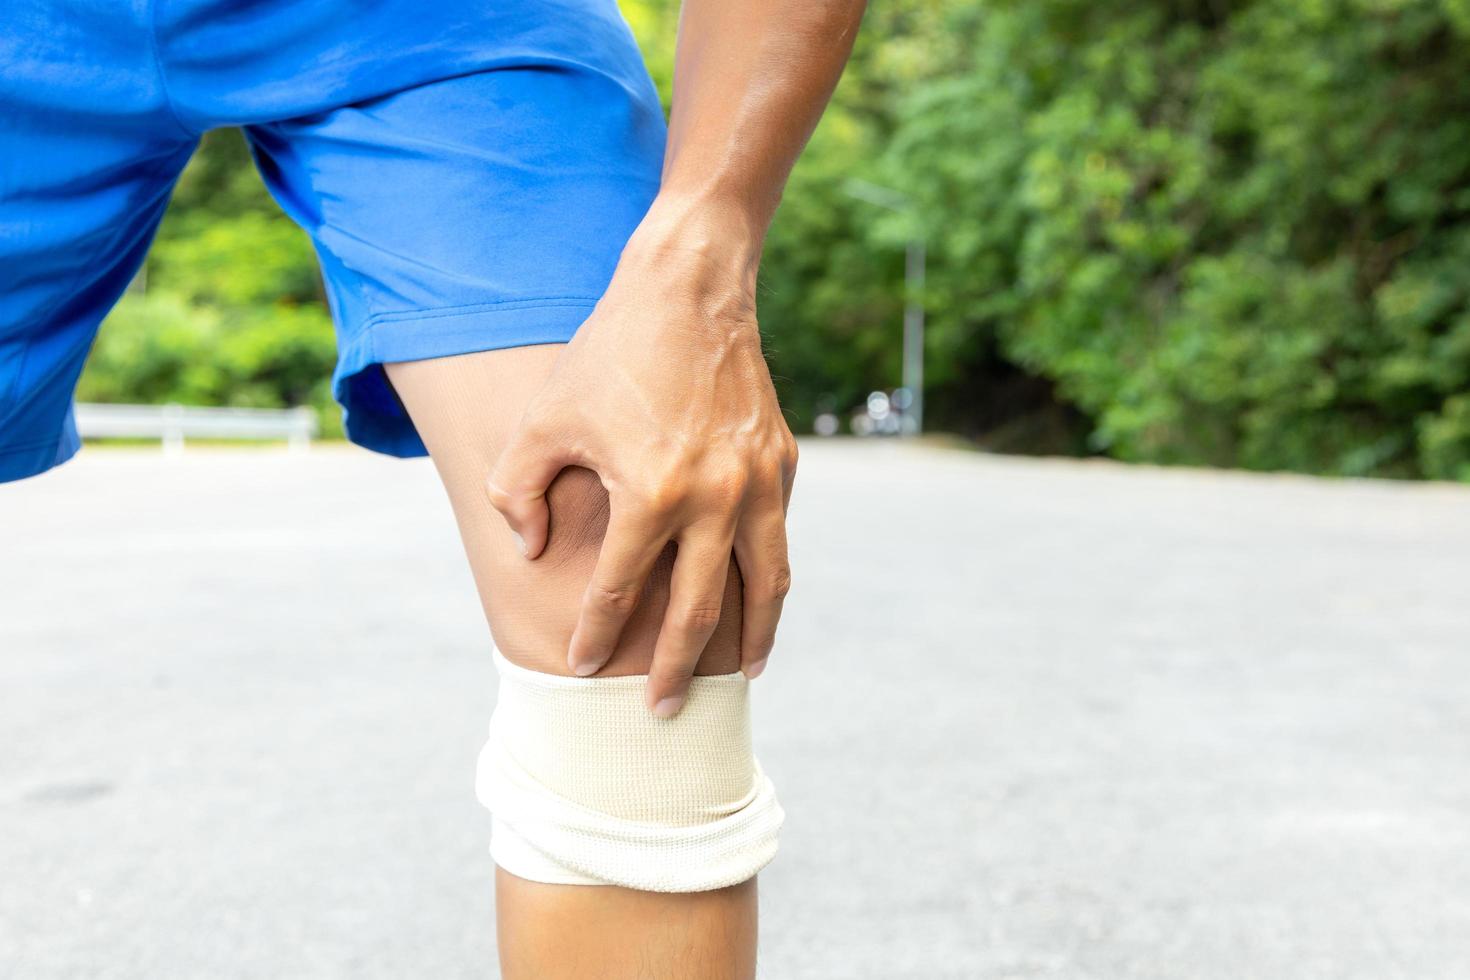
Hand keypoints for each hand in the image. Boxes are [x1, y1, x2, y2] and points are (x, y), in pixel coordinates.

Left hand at [485, 204, 797, 715]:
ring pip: (765, 584)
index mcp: (652, 495)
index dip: (595, 635)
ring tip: (743, 675)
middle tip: (661, 711)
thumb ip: (521, 492)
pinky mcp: (782, 462)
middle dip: (676, 668)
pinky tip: (755, 594)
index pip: (620, 592)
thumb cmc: (609, 354)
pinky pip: (777, 536)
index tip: (579, 668)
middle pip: (699, 611)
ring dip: (753, 637)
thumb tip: (535, 547)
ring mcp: (758, 482)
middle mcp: (715, 499)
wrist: (689, 289)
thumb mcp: (544, 420)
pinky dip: (768, 576)